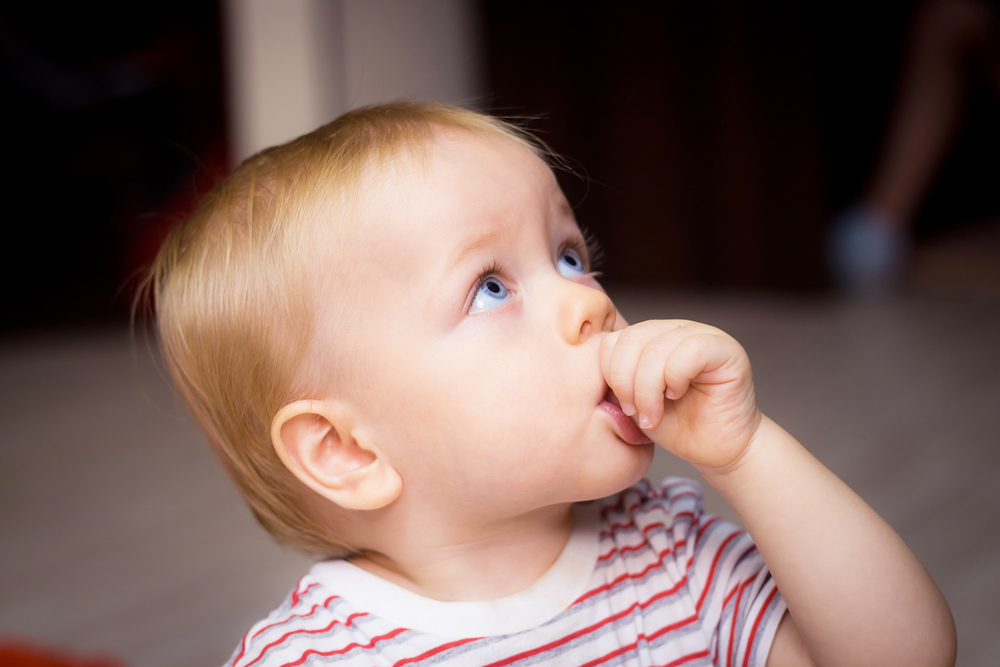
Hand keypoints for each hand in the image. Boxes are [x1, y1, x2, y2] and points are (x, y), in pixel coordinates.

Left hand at [599, 320, 761, 471]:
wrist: (717, 450)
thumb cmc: (675, 426)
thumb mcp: (633, 400)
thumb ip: (616, 379)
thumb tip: (587, 367)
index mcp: (651, 337)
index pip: (613, 339)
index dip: (610, 373)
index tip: (621, 406)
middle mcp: (675, 329)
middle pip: (631, 339)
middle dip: (626, 383)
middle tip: (634, 413)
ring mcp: (702, 334)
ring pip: (656, 347)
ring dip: (647, 389)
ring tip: (654, 414)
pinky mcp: (725, 349)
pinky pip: (689, 351)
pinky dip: (674, 379)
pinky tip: (677, 395)